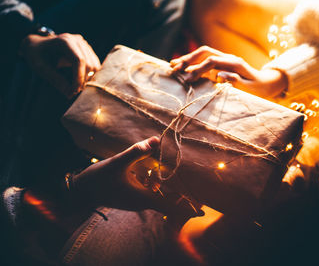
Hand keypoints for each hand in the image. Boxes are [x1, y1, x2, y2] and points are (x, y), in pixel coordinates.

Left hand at [20, 33, 100, 97]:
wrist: (38, 46)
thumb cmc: (37, 55)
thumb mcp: (40, 67)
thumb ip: (55, 79)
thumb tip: (70, 95)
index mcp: (64, 41)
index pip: (79, 60)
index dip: (78, 78)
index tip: (73, 91)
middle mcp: (77, 40)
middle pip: (89, 64)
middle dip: (82, 80)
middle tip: (71, 91)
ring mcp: (84, 44)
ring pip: (95, 66)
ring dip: (87, 79)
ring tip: (74, 86)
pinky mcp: (88, 50)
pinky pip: (95, 66)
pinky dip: (89, 76)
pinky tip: (78, 79)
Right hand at [73, 137, 201, 219]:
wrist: (80, 190)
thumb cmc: (98, 179)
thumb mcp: (117, 162)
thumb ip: (136, 151)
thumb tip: (156, 140)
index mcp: (143, 197)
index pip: (170, 208)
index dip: (186, 211)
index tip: (202, 214)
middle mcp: (142, 201)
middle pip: (168, 199)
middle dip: (182, 194)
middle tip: (198, 187)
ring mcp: (137, 199)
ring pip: (158, 192)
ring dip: (167, 184)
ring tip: (175, 172)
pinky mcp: (132, 195)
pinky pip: (150, 189)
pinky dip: (155, 181)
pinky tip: (152, 168)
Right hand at [170, 46, 287, 97]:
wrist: (265, 83)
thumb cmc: (258, 89)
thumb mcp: (250, 88)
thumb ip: (236, 81)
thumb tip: (220, 74)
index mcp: (235, 63)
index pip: (212, 61)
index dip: (198, 68)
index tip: (188, 78)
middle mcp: (228, 58)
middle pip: (205, 52)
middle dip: (189, 59)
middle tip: (175, 68)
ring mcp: (223, 60)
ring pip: (202, 55)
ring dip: (188, 59)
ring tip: (172, 65)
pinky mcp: (220, 66)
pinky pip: (204, 62)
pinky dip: (192, 64)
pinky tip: (181, 68)